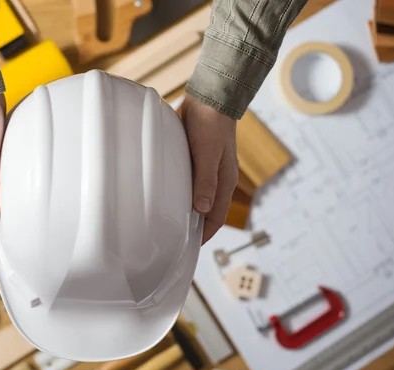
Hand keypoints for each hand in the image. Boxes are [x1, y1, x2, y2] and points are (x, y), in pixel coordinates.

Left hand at [181, 94, 238, 243]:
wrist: (210, 97)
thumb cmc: (212, 123)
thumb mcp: (208, 153)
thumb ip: (205, 181)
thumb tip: (202, 210)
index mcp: (225, 182)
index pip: (216, 218)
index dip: (204, 235)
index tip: (188, 248)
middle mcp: (218, 179)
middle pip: (208, 211)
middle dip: (195, 227)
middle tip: (175, 240)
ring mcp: (208, 170)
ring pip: (198, 198)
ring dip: (187, 210)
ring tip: (169, 223)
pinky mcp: (196, 160)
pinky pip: (190, 183)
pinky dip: (181, 193)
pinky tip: (167, 196)